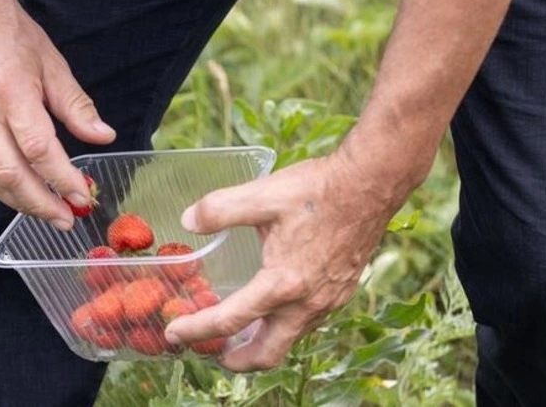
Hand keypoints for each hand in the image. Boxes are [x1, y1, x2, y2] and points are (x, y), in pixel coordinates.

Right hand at [0, 0, 115, 228]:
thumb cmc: (14, 39)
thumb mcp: (54, 66)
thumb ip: (78, 107)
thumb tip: (104, 137)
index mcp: (10, 92)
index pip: (39, 150)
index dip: (62, 179)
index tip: (83, 196)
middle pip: (10, 174)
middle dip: (41, 204)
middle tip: (67, 220)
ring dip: (21, 203)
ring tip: (49, 212)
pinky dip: (1, 187)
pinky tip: (23, 193)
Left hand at [164, 150, 406, 371]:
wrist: (371, 185)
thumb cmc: (318, 190)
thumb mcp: (262, 194)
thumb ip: (219, 209)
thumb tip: (187, 220)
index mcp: (282, 282)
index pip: (230, 319)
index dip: (196, 329)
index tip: (174, 333)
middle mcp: (307, 302)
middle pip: (267, 353)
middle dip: (236, 360)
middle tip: (213, 352)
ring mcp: (328, 300)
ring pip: (290, 338)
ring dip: (261, 341)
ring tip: (240, 329)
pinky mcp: (341, 292)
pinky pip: (307, 322)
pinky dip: (284, 325)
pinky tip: (274, 304)